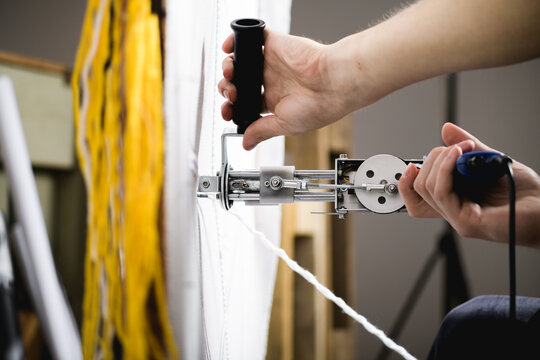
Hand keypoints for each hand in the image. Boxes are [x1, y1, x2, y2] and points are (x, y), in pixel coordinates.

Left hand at [218, 30, 361, 149]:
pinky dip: (235, 38)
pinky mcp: (275, 43)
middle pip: (239, 81)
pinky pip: (251, 35)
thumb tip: (246, 144)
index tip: (228, 111)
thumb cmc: (318, 106)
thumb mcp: (284, 125)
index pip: (245, 102)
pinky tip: (229, 47)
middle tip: (232, 94)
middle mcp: (272, 80)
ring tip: (230, 73)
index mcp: (275, 100)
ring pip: (241, 60)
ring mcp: (272, 61)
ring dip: (228, 67)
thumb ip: (261, 131)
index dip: (232, 107)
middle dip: (227, 88)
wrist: (333, 84)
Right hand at [398, 123, 539, 247]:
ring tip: (461, 149)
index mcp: (455, 200)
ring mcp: (458, 218)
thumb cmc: (526, 193)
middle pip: (418, 188)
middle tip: (455, 147)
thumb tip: (447, 130)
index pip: (416, 196)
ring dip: (440, 161)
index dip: (407, 178)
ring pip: (426, 188)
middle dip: (430, 160)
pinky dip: (446, 169)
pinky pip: (442, 193)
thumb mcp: (491, 161)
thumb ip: (467, 147)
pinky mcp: (466, 221)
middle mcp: (453, 211)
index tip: (416, 162)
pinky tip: (458, 155)